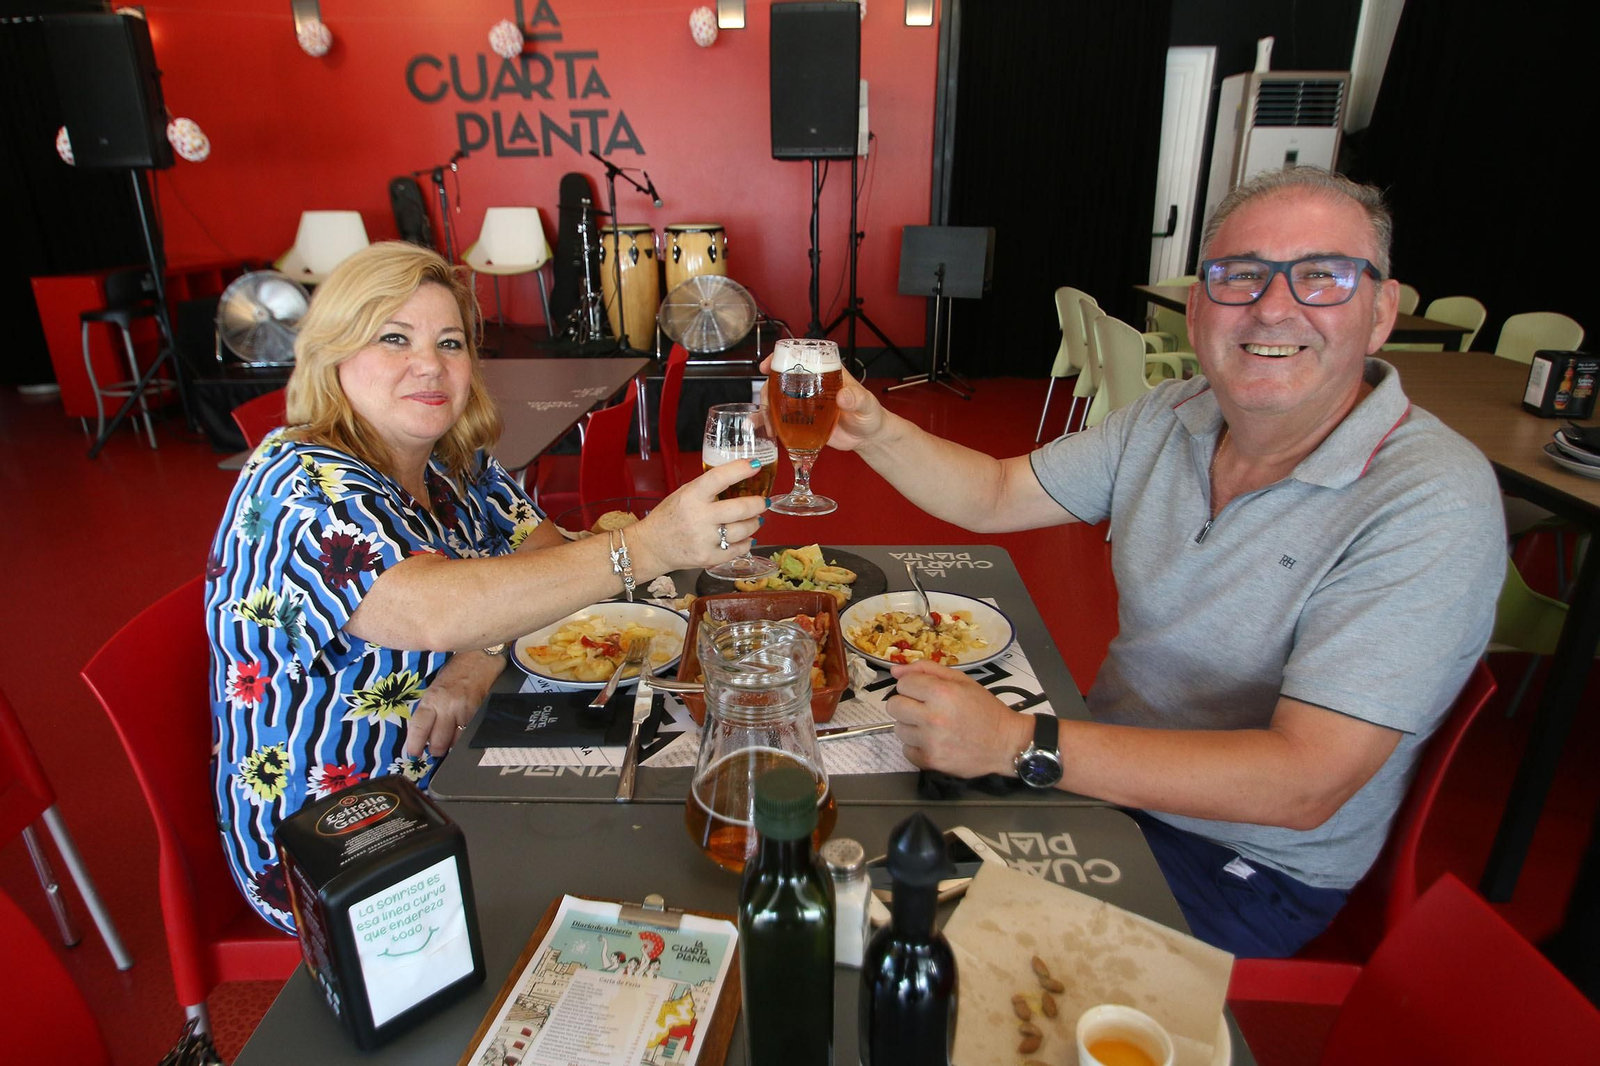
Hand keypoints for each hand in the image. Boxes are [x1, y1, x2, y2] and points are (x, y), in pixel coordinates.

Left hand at [405, 652, 501, 757]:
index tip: (413, 753)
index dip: (415, 745)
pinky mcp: (479, 715)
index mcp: (432, 699)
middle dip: (435, 749)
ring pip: (456, 743)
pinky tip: (462, 735)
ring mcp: (466, 712)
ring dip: (451, 746)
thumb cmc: (454, 674)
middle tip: (434, 748)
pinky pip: (470, 735)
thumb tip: (423, 736)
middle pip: (438, 742)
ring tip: (449, 741)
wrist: (479, 660)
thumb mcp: (434, 689)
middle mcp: (448, 707)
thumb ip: (428, 711)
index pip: (419, 729)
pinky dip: (464, 739)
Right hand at [631, 459, 769, 572]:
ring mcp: (704, 540)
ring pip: (743, 530)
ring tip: (755, 519)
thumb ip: (708, 487)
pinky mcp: (708, 558)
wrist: (651, 547)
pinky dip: (746, 542)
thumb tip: (740, 477)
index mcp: (692, 496)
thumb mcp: (684, 493)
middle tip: (763, 502)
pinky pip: (737, 550)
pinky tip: (746, 537)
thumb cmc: (669, 517)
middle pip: (740, 508)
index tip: (755, 465)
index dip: (740, 469)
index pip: (719, 477)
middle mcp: (699, 517)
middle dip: (758, 504)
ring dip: (754, 523)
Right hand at [757, 354, 885, 451]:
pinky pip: (782, 418)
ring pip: (778, 397)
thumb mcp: (866, 404)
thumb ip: (857, 398)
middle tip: (765, 399)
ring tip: (766, 420)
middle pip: (782, 377)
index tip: (769, 365)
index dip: (781, 357)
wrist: (867, 436)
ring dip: (767, 405)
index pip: (801, 356)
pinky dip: (772, 422)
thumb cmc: (869, 414)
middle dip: (768, 385)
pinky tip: (766, 429)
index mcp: (826, 371)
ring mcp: (805, 402)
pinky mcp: (802, 420)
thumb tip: (844, 396)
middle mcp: (811, 383)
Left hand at [883, 661, 1033, 777]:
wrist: (1006, 744)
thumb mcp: (962, 681)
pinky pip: (906, 750)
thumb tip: (896, 670)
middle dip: (907, 704)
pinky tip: (933, 742)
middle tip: (925, 709)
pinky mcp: (930, 761)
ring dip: (911, 726)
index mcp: (941, 692)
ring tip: (933, 727)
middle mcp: (933, 716)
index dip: (913, 686)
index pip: (903, 684)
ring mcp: (930, 741)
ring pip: (898, 728)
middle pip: (894, 706)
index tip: (925, 692)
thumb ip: (927, 670)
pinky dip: (917, 747)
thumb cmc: (985, 709)